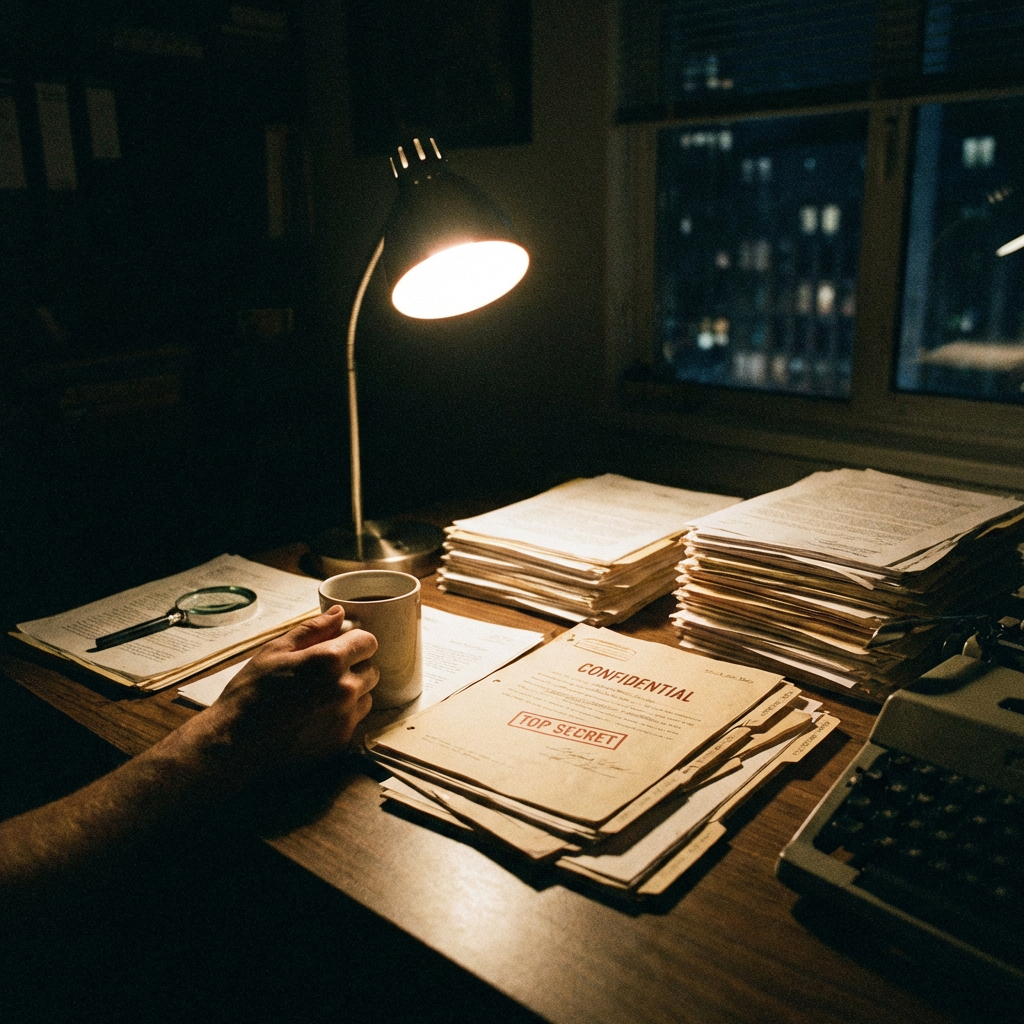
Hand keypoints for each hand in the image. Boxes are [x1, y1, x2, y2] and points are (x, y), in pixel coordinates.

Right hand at [168, 606, 378, 788]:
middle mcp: (345, 689)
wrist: (235, 745)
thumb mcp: (275, 651)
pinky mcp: (341, 741)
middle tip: (323, 672)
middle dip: (354, 666)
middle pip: (371, 669)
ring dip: (351, 692)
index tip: (338, 646)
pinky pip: (354, 720)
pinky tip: (314, 716)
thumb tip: (339, 613)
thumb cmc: (250, 693)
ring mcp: (345, 718)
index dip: (353, 641)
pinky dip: (342, 715)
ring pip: (366, 696)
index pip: (368, 642)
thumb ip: (312, 629)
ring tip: (318, 695)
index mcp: (330, 661)